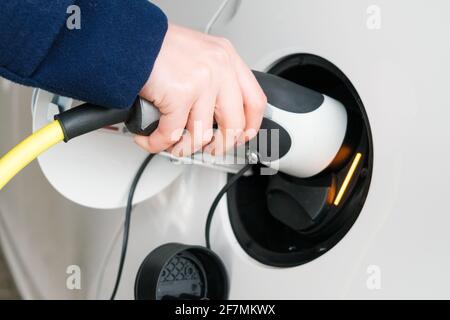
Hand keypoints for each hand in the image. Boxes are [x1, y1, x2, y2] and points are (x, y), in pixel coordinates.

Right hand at [134, 24, 266, 155]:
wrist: (131, 39)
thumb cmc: (158, 48)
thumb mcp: (199, 55)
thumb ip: (214, 80)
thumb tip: (218, 112)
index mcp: (227, 59)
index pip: (255, 101)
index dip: (250, 126)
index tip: (241, 137)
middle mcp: (219, 69)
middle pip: (234, 124)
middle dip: (220, 146)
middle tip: (210, 149)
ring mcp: (202, 82)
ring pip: (202, 135)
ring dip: (183, 147)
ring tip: (172, 143)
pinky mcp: (180, 95)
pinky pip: (173, 134)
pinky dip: (159, 142)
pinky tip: (151, 139)